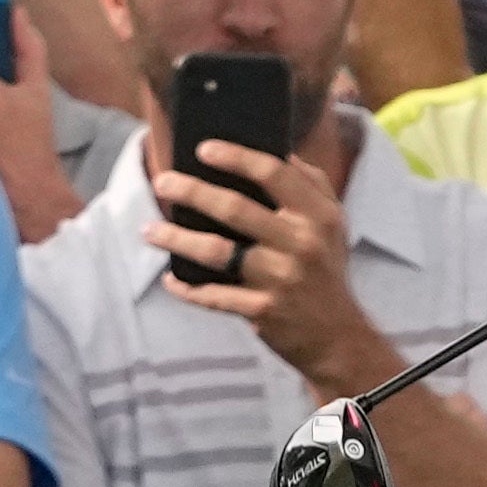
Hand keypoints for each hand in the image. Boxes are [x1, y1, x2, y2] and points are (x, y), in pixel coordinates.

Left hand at [147, 140, 391, 395]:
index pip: (273, 173)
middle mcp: (300, 243)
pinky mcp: (263, 310)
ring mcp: (281, 278)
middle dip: (192, 192)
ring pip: (217, 252)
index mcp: (317, 215)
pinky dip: (188, 288)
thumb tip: (280, 151)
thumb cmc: (326, 270)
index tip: (203, 149)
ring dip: (177, 239)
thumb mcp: (333, 223)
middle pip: (235, 208)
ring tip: (148, 230)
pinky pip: (214, 296)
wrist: (338, 337)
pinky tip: (170, 279)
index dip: (236, 157)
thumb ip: (312, 184)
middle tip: (162, 181)